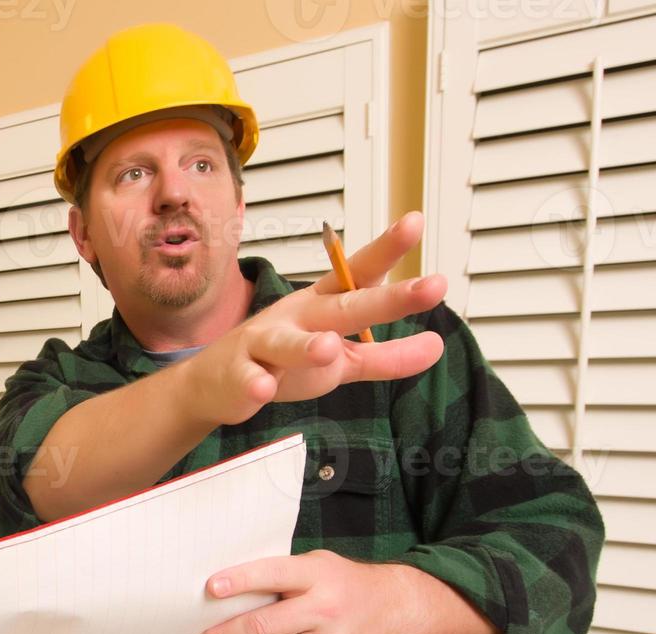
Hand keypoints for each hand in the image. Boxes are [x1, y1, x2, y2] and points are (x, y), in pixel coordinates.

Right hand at [178, 212, 446, 425]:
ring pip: (287, 343)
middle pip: (343, 305)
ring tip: (328, 347)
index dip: (386, 250)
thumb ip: (385, 356)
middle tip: (431, 287)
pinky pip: (249, 380)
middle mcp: (296, 316)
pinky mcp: (241, 375)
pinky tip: (262, 388)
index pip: (358, 274)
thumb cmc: (283, 362)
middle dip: (386, 298)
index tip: (415, 222)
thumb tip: (437, 347)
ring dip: (306, 345)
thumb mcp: (342, 361)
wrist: (217, 383)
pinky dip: (255, 384)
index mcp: (322, 304)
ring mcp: (265, 344)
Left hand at [193, 550, 413, 633]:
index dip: (239, 581)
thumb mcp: (317, 564)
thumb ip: (282, 575)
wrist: (394, 608)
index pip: (271, 575)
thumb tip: (230, 592)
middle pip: (262, 626)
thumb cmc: (343, 582)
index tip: (211, 588)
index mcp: (317, 576)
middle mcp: (325, 609)